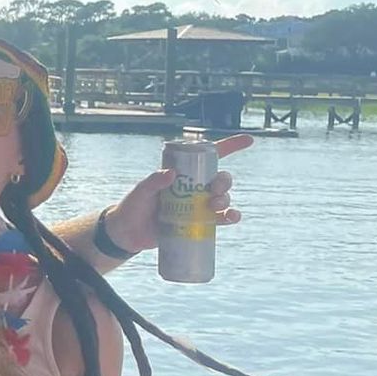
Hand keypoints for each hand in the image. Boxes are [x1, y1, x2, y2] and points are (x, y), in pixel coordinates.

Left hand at [103, 133, 250, 254]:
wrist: (128, 234)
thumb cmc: (133, 207)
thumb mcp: (140, 191)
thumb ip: (152, 181)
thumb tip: (171, 173)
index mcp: (182, 173)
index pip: (208, 156)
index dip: (230, 146)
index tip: (248, 140)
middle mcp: (194, 187)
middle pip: (219, 178)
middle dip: (224, 181)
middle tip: (213, 190)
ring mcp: (197, 205)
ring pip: (222, 198)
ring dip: (225, 199)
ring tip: (213, 205)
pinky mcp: (198, 223)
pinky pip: (220, 219)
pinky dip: (229, 217)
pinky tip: (230, 217)